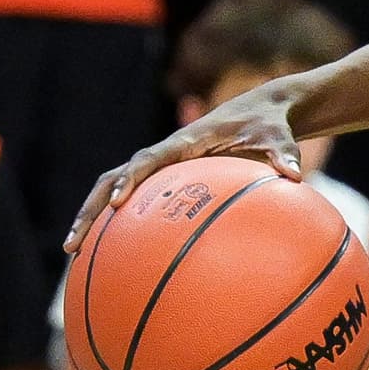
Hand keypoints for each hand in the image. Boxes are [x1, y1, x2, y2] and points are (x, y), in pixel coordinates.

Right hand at [69, 80, 307, 256]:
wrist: (261, 112)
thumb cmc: (269, 125)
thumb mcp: (279, 136)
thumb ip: (284, 153)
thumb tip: (295, 175)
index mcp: (186, 143)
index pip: (149, 160)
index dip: (130, 180)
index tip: (117, 203)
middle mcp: (165, 154)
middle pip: (113, 178)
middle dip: (91, 209)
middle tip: (73, 243)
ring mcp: (161, 167)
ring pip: (112, 189)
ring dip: (91, 218)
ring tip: (73, 253)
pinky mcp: (165, 179)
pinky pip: (134, 201)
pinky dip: (117, 224)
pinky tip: (110, 257)